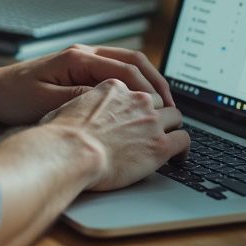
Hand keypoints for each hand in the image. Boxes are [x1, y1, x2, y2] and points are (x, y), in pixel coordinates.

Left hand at [0, 44, 174, 124]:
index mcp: (78, 57)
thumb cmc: (12, 97)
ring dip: (146, 81)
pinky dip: (131, 84)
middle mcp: (83, 53)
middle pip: (132, 60)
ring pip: (126, 63)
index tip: (162, 109)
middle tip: (170, 106)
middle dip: (155, 82)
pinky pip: (114, 71)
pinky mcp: (78, 68)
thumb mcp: (46, 103)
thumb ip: (80, 99)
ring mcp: (81, 58)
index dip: (147, 89)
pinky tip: (137, 101)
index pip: (125, 69)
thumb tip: (114, 102)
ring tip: (161, 104)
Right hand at [41, 78, 188, 191]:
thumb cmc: (61, 135)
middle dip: (158, 112)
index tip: (137, 111)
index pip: (135, 89)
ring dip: (173, 127)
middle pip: (158, 101)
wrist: (73, 151)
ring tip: (171, 139)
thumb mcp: (64, 108)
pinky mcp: (160, 144)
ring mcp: (151, 121)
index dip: (138, 102)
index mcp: (114, 88)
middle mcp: (136, 100)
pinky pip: (184, 140)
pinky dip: (184, 149)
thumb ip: (75, 105)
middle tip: (156, 126)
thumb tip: (67, 114)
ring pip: (175, 116)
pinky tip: (179, 157)